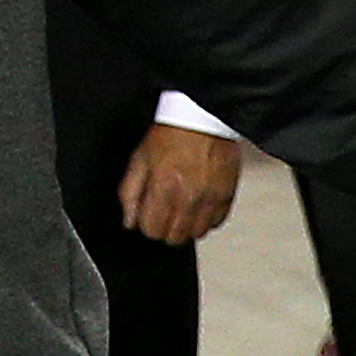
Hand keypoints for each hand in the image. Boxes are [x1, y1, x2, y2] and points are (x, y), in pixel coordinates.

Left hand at [116, 122, 241, 244]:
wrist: (203, 118)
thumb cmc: (173, 133)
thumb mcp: (140, 158)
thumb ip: (130, 192)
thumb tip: (128, 220)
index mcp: (165, 188)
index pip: (152, 230)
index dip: (147, 223)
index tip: (148, 214)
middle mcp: (189, 198)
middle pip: (174, 238)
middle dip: (166, 227)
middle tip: (164, 210)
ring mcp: (211, 199)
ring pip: (197, 234)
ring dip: (187, 225)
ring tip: (183, 206)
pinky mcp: (227, 196)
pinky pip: (216, 223)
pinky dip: (206, 218)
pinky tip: (199, 203)